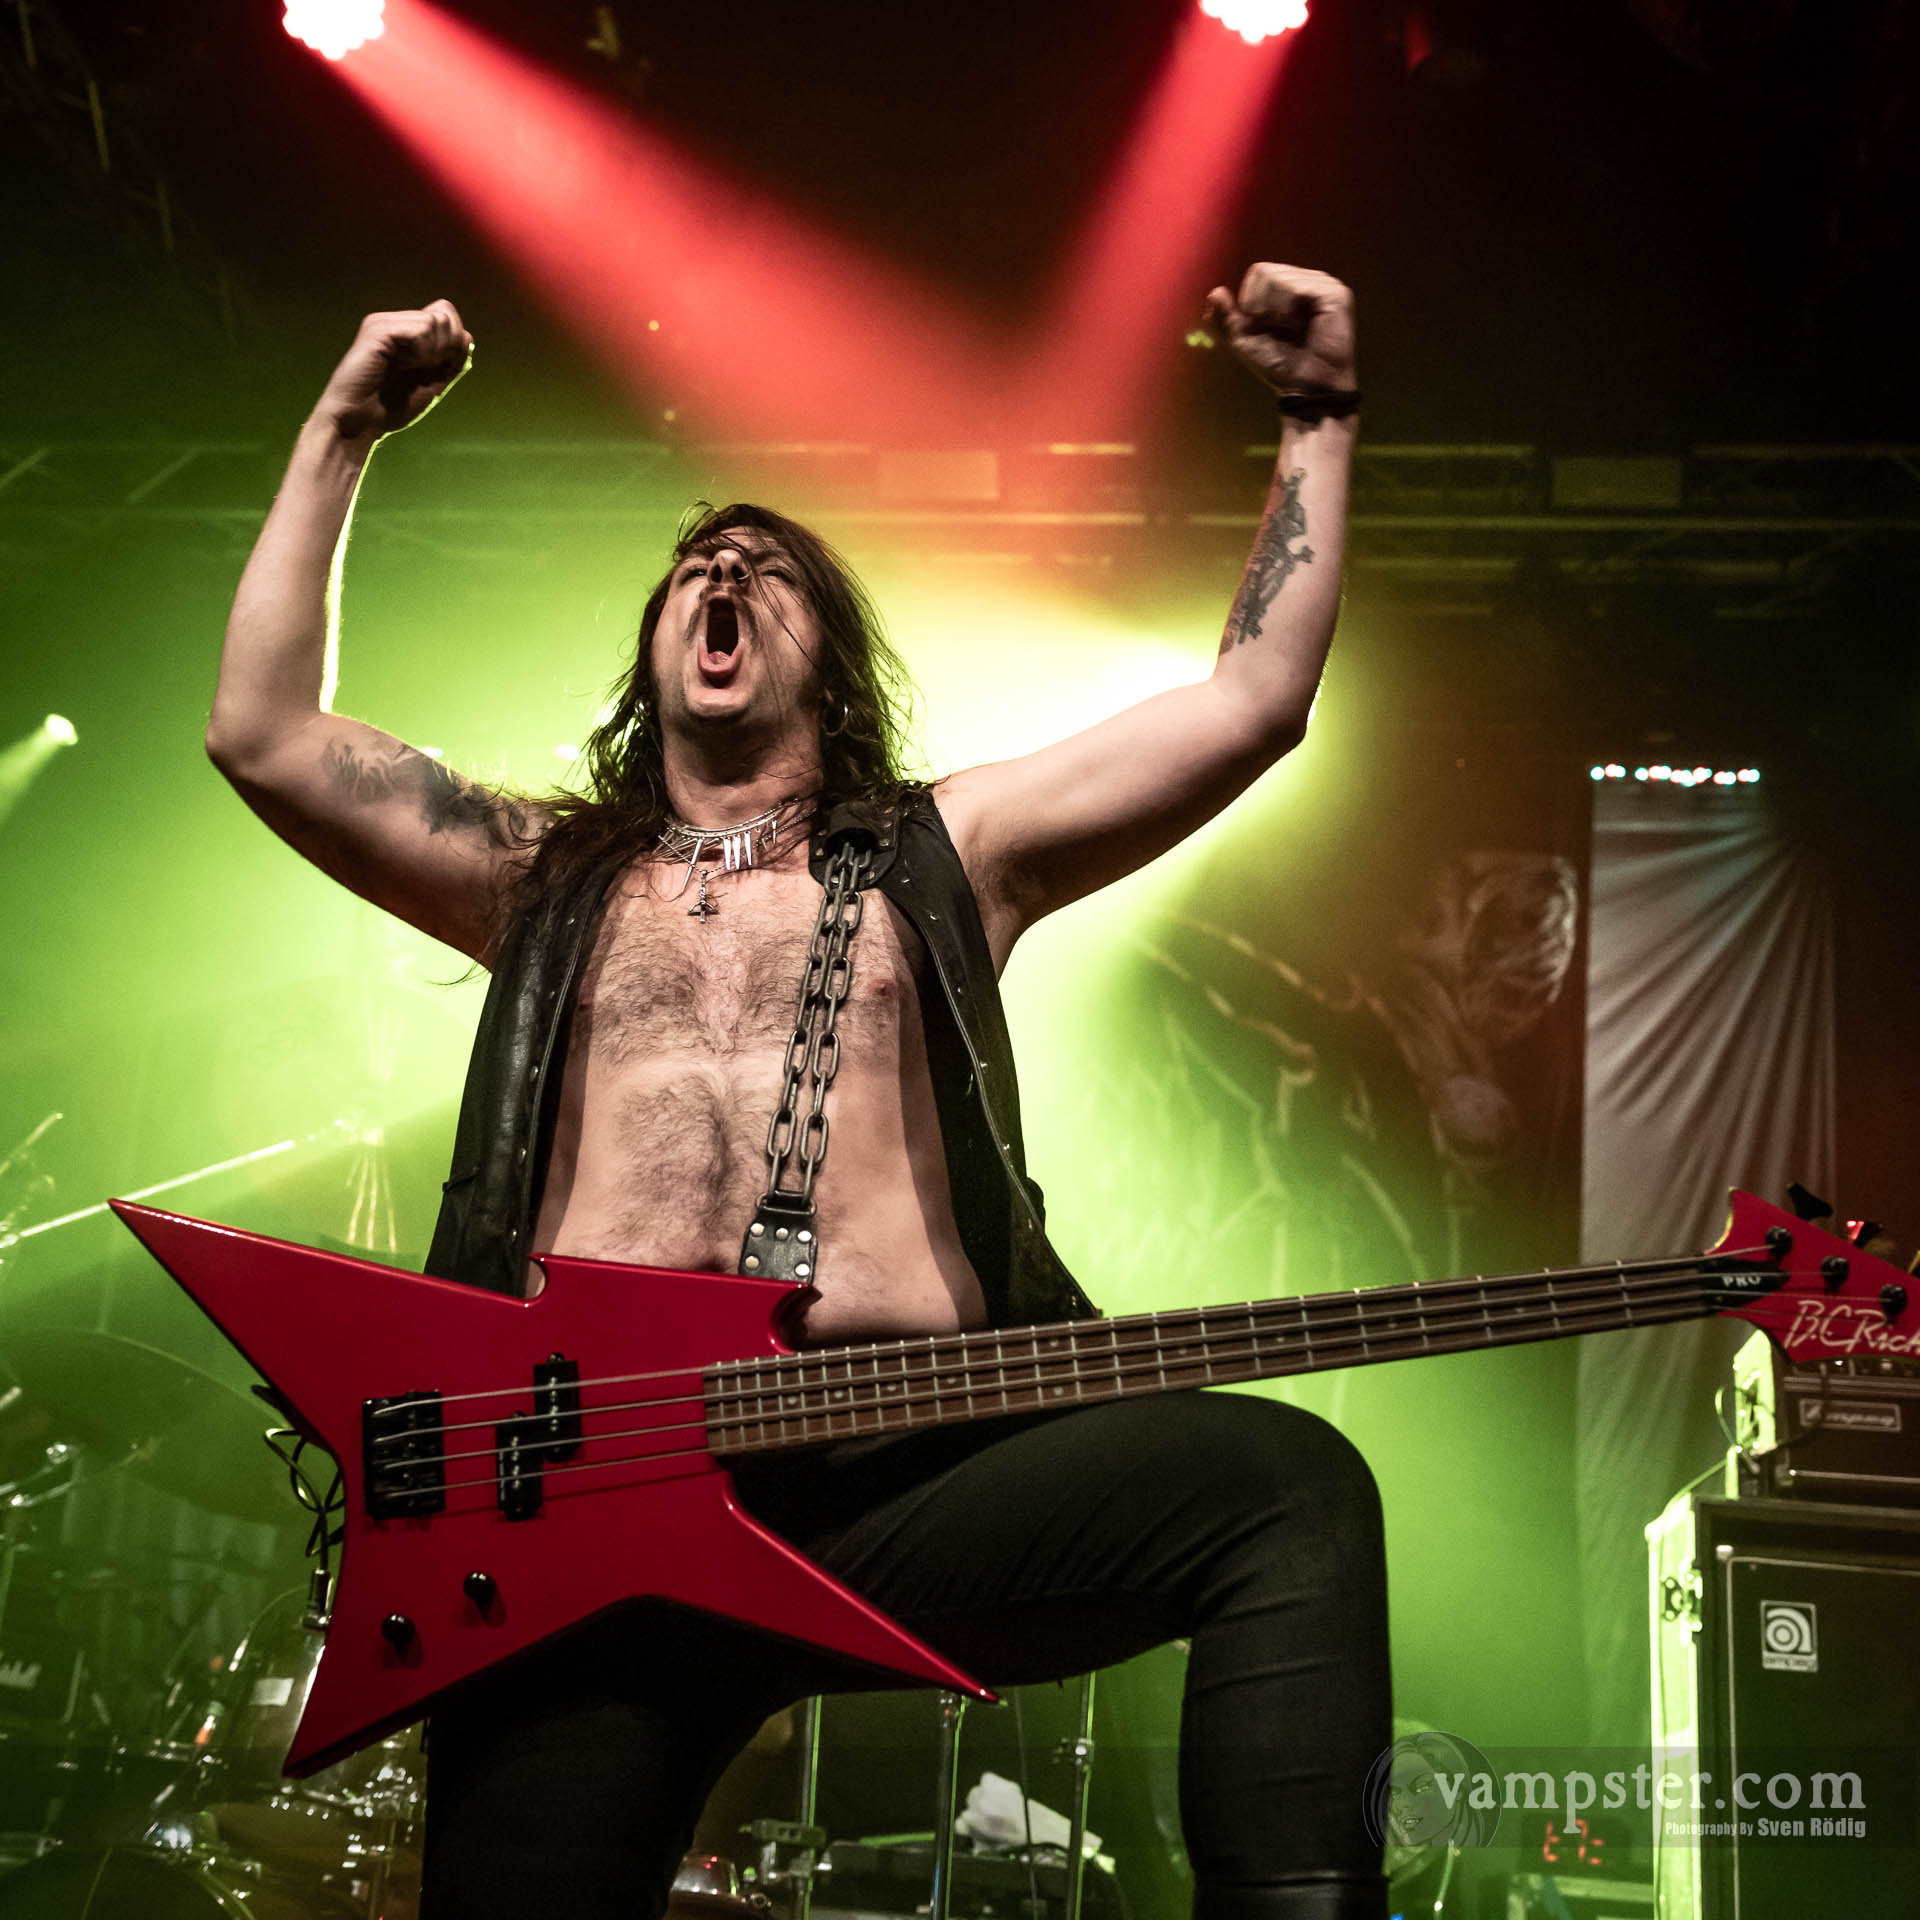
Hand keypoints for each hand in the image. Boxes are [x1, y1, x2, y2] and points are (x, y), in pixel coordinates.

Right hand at [313, 300, 473, 442]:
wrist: (359, 422)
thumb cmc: (391, 407)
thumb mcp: (433, 382)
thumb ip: (451, 360)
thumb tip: (466, 336)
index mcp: (408, 333)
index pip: (446, 314)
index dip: (455, 342)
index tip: (442, 368)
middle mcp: (396, 322)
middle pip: (445, 313)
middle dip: (448, 346)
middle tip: (426, 369)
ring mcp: (386, 323)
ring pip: (436, 320)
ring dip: (434, 351)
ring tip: (411, 368)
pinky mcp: (378, 330)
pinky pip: (421, 329)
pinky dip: (423, 352)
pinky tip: (405, 364)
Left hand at [1205, 264, 1355, 396]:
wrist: (1305, 388)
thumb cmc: (1280, 365)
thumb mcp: (1244, 340)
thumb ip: (1226, 318)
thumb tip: (1214, 293)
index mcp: (1289, 286)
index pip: (1258, 272)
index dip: (1251, 302)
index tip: (1265, 327)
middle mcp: (1307, 280)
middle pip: (1264, 272)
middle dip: (1260, 307)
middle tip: (1281, 330)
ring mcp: (1323, 284)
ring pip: (1277, 279)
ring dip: (1275, 313)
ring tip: (1294, 330)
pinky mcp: (1334, 294)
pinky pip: (1295, 289)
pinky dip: (1288, 313)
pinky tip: (1302, 327)